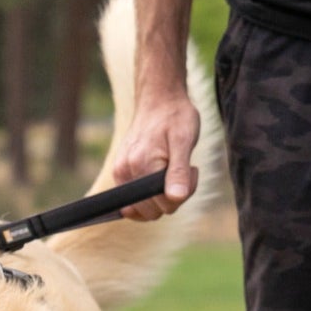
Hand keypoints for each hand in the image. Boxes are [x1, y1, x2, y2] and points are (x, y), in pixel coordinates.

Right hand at [111, 89, 201, 220]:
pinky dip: (154, 192)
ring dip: (164, 195)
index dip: (182, 194)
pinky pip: (139, 200)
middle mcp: (124, 173)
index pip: (163, 206)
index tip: (190, 169)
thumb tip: (175, 198)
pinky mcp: (120, 174)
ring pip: (147, 208)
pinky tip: (162, 172)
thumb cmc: (175, 117)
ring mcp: (120, 174)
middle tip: (184, 168)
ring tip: (173, 168)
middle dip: (173, 196)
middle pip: (154, 211)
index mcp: (140, 166)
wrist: (158, 100)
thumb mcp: (184, 141)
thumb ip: (178, 172)